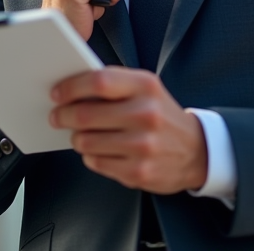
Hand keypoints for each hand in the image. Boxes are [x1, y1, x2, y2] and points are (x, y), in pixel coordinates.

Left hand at [49, 67, 207, 193]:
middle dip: (63, 115)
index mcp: (146, 86)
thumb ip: (113, 85)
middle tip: (58, 116)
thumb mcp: (146, 89)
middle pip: (86, 114)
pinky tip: (101, 150)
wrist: (197, 151)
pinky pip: (95, 163)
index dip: (71, 87)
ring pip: (86, 142)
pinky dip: (91, 156)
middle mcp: (146, 114)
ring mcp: (143, 145)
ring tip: (82, 134)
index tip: (57, 93)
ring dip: (77, 138)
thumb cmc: (161, 115)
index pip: (98, 81)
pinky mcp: (138, 172)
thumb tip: (70, 89)